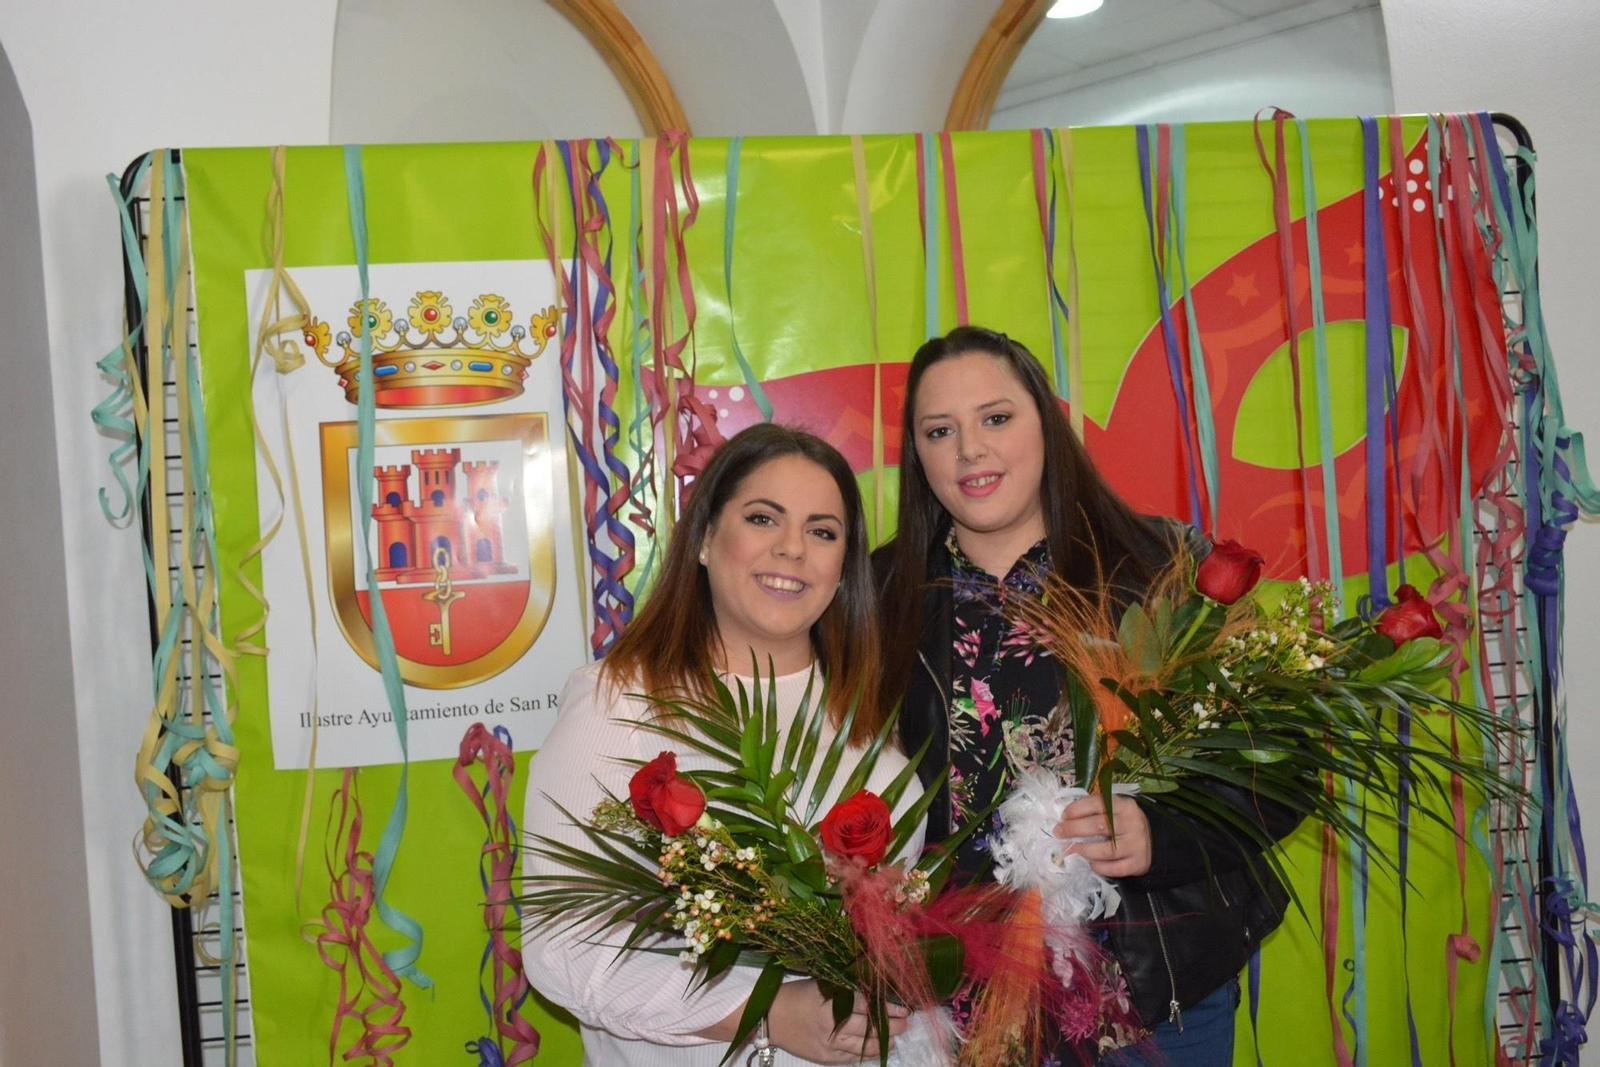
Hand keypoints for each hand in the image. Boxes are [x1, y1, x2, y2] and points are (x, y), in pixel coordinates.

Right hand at [767, 979, 909, 1063]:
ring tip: (897, 1037)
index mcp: (829, 1001)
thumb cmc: (795, 995)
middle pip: (869, 1027)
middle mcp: (831, 1024)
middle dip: (892, 1026)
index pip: (866, 1005)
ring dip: (884, 1042)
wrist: (769, 1017)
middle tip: (906, 1023)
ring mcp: (828, 1044)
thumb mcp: (820, 984)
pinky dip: (867, 1053)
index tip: (903, 1007)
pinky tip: (878, 1049)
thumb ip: (845, 988)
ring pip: (864, 1046)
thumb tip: (874, 990)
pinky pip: (852, 1057)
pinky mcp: (825, 1057)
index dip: (887, 1007)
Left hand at [1053, 794, 1151, 877]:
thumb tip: (1065, 820)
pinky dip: (1098, 867)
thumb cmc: (1123, 825)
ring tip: (1071, 849)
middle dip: (1073, 829)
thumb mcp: (1113, 811)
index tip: (1063, 817)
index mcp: (1125, 805)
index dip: (1076, 809)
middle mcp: (1133, 823)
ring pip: (1105, 850)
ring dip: (1083, 850)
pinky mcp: (1138, 864)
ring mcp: (1137, 845)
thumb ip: (1093, 812)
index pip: (1097, 803)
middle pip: (1098, 826)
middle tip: (1059, 833)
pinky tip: (1091, 863)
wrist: (1151, 843)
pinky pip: (1113, 868)